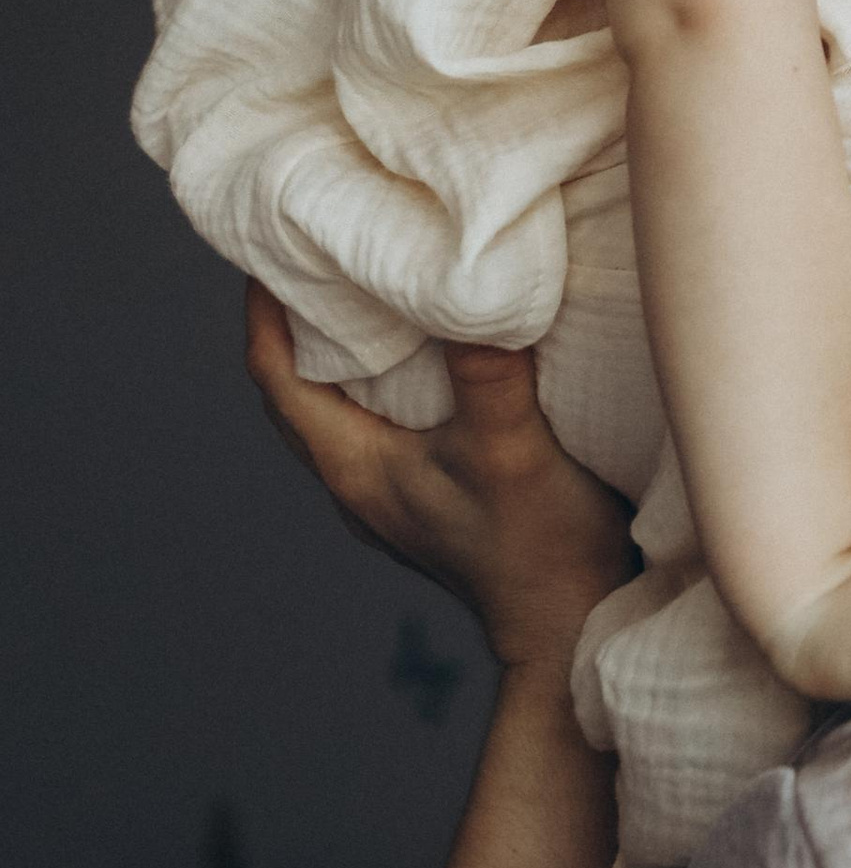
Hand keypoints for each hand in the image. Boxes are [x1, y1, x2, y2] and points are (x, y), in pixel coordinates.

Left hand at [243, 283, 636, 677]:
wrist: (571, 624)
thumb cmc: (539, 547)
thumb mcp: (512, 449)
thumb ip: (486, 373)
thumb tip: (468, 288)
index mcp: (354, 467)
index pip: (276, 378)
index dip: (263, 311)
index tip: (272, 244)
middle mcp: (356, 482)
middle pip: (294, 390)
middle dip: (293, 320)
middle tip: (314, 250)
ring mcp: (389, 494)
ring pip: (334, 406)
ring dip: (337, 347)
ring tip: (362, 285)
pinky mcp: (425, 496)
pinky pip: (376, 420)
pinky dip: (379, 375)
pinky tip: (420, 350)